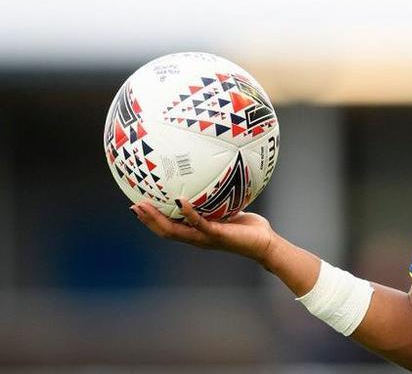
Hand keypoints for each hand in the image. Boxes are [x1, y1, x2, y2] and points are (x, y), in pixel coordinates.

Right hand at [131, 198, 277, 265]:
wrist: (265, 244)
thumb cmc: (249, 228)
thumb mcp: (230, 211)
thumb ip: (220, 202)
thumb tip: (217, 181)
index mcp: (198, 233)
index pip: (170, 228)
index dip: (153, 220)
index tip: (139, 207)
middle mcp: (198, 238)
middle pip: (165, 232)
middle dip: (148, 220)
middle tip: (133, 206)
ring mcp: (205, 238)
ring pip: (175, 231)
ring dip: (158, 219)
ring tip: (144, 206)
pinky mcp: (217, 235)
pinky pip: (199, 223)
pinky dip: (188, 213)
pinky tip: (180, 201)